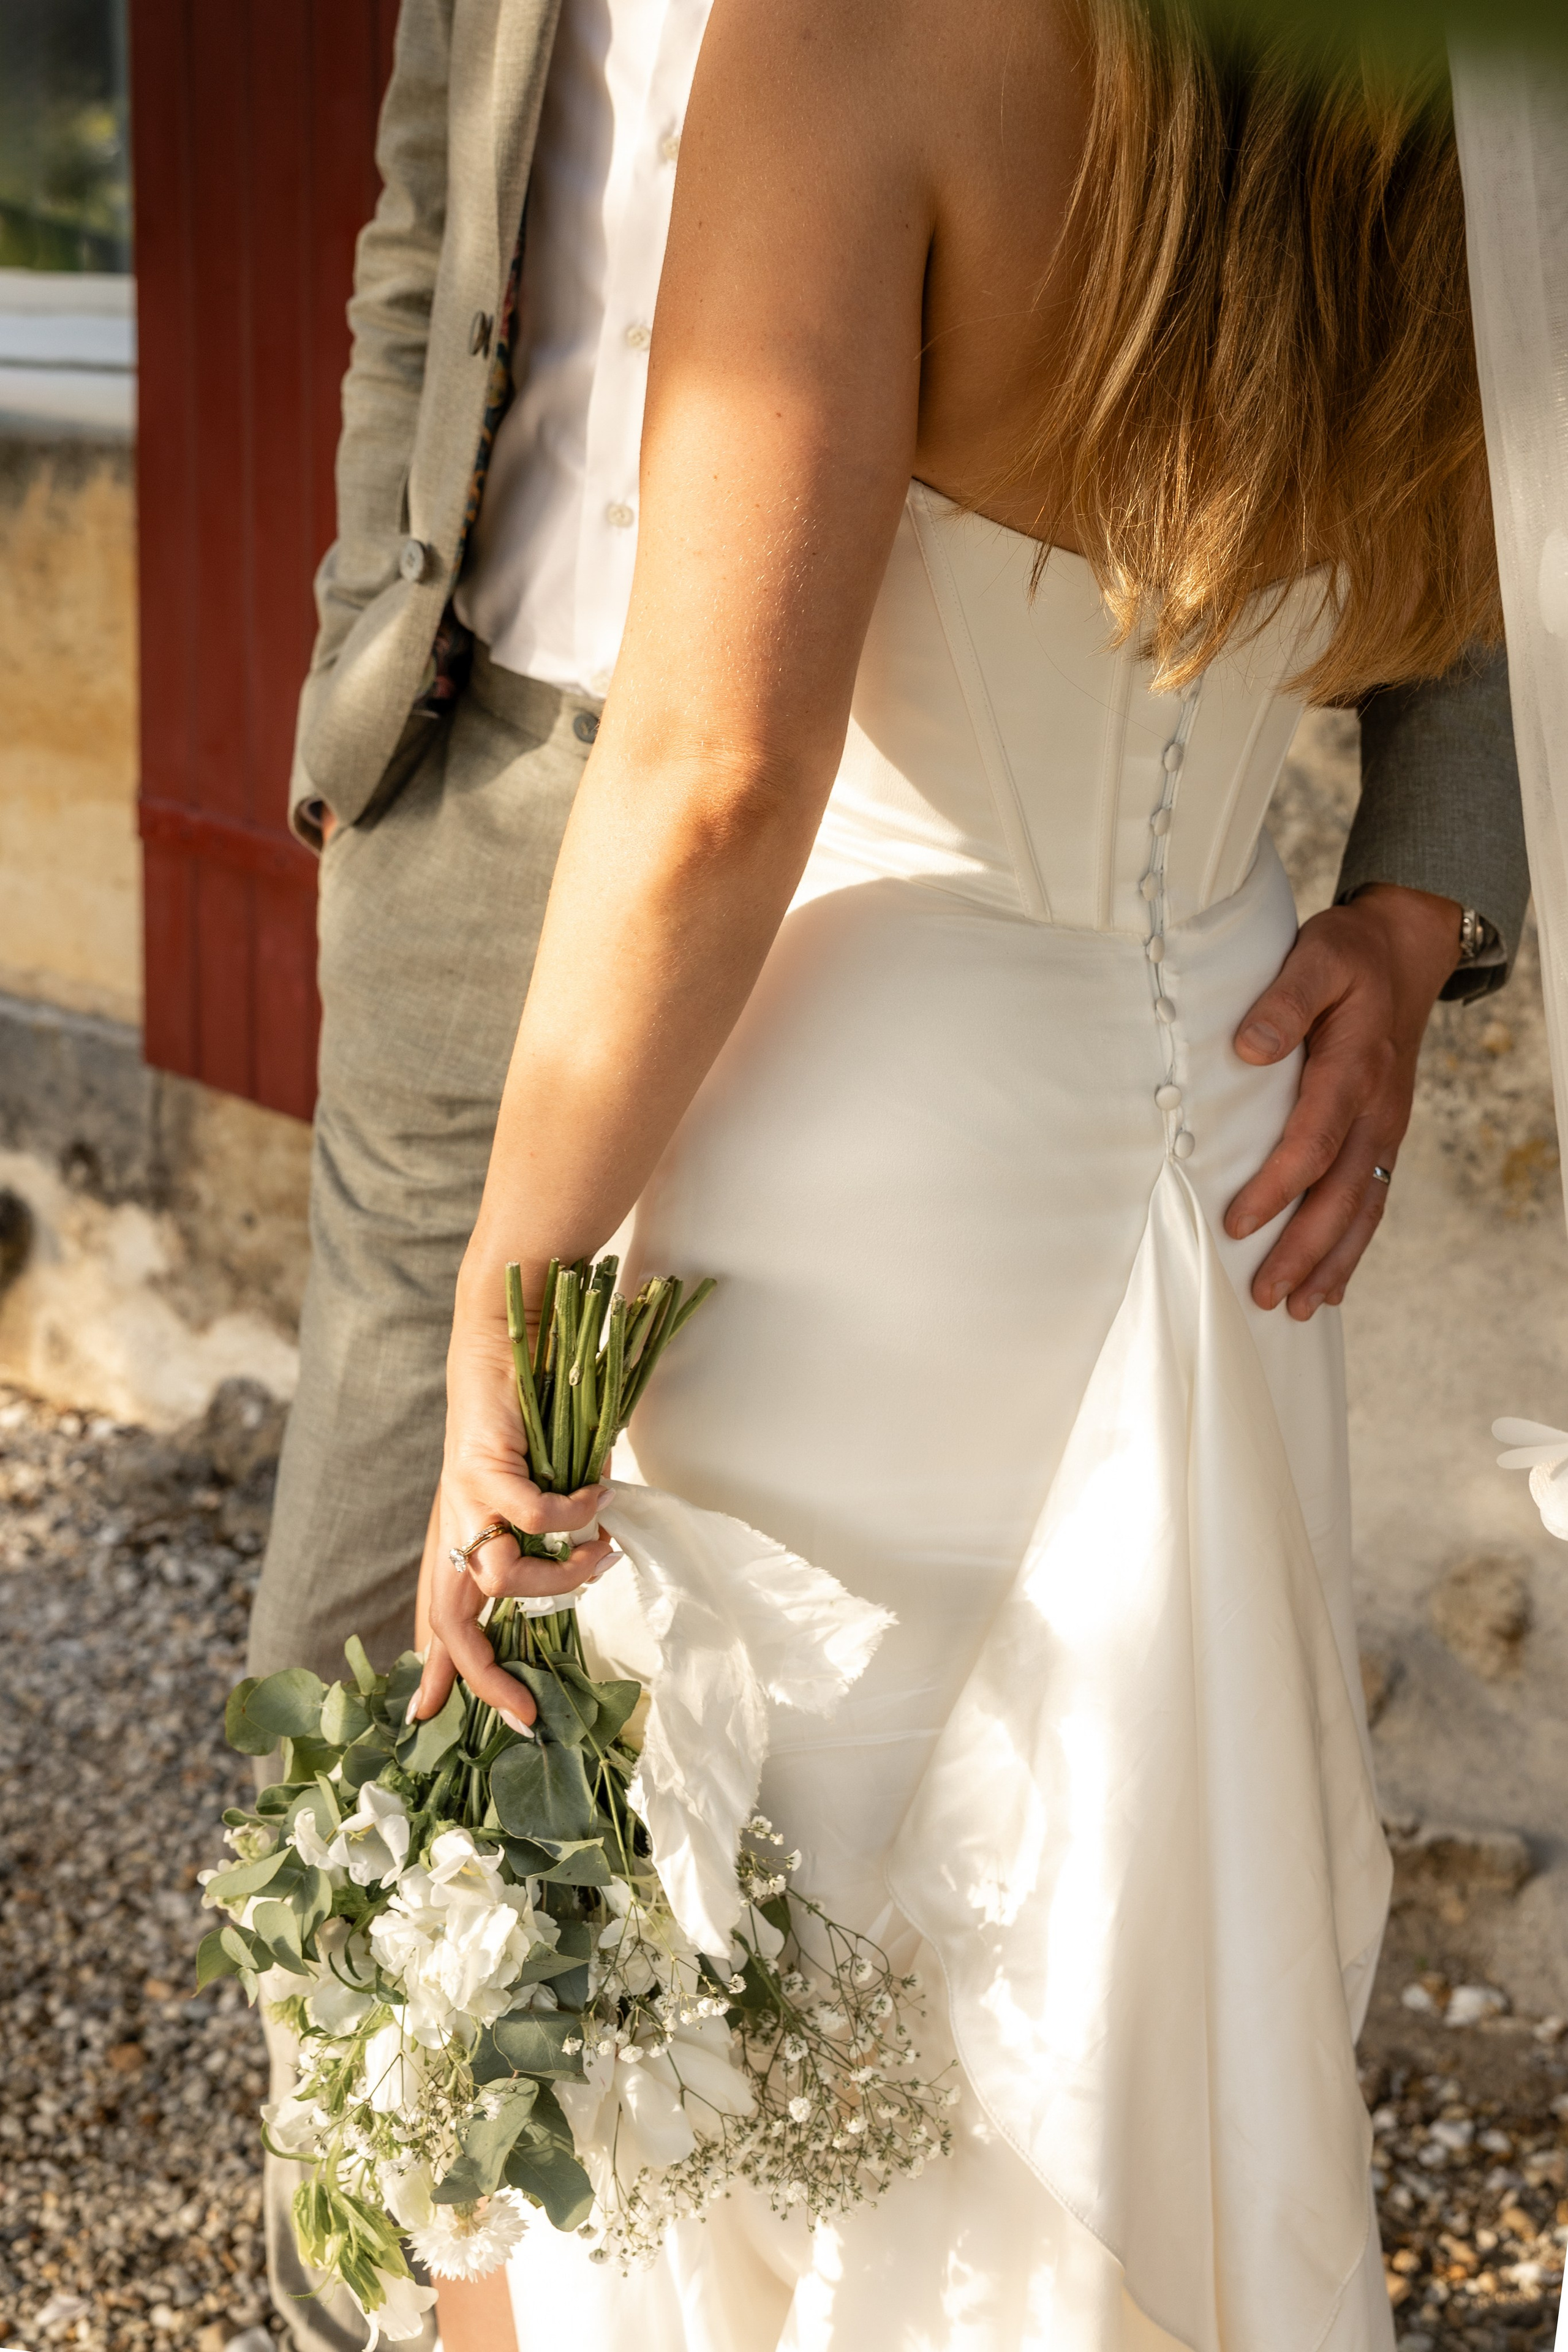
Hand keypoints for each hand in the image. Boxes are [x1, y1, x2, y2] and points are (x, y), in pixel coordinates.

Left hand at [410, 1268, 614, 1726]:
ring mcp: (465, 1498)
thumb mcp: (525, 1492)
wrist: (499, 1345)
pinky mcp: (486, 1466)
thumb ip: (543, 1534)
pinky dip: (574, 1515)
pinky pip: (535, 1516)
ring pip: (503, 1575)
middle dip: (481, 1675)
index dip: (438, 1672)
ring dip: (561, 1576)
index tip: (430, 1720)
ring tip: (600, 1552)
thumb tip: (584, 1565)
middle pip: (451, 1619)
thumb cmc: (522, 1420)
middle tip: (523, 1711)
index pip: (440, 1617)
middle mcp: (454, 1525)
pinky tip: (597, 1498)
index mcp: (459, 1537)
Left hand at [1223, 885, 1460, 1317]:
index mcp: (1354, 1069)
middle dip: (1304, 1250)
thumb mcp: (1317, 956)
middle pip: (1342, 1194)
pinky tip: (1330, 1283)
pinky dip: (1353, 1246)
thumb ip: (1284, 999)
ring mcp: (1386, 1128)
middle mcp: (1377, 1109)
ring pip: (1363, 1208)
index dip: (1276, 1187)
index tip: (1236, 1222)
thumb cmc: (1349, 955)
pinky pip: (1373, 1201)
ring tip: (1299, 1308)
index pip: (1313, 1142)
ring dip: (1331, 1262)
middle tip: (1265, 1294)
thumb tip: (1249, 1046)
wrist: (1405, 953)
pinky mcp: (1384, 1136)